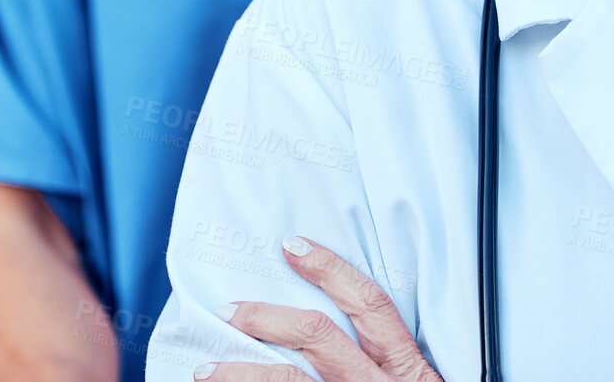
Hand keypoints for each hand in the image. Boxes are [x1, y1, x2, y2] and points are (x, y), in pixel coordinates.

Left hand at [198, 236, 440, 381]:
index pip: (371, 306)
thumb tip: (318, 333)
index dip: (331, 270)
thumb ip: (381, 364)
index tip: (293, 246)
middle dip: (267, 317)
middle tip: (231, 310)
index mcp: (408, 373)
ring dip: (239, 372)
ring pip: (288, 381)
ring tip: (205, 369)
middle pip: (319, 336)